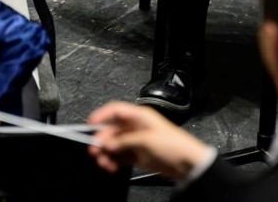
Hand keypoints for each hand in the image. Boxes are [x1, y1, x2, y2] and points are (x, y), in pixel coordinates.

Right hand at [87, 101, 212, 177]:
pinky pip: (120, 156)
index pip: (116, 110)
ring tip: (104, 162)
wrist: (187, 163)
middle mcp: (136, 127)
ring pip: (114, 144)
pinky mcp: (138, 154)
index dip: (102, 115)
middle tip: (95, 150)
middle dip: (102, 140)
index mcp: (139, 116)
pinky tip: (111, 166)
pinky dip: (114, 161)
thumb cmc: (173, 145)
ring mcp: (136, 141)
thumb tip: (107, 143)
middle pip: (112, 130)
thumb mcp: (145, 140)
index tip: (90, 124)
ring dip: (107, 153)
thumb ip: (124, 141)